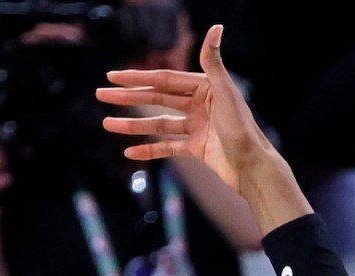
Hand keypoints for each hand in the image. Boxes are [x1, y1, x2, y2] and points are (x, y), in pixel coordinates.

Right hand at [99, 24, 310, 227]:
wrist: (254, 168)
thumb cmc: (243, 129)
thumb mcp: (226, 93)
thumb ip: (213, 62)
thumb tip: (216, 27)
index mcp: (204, 88)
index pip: (164, 80)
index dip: (138, 77)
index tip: (113, 76)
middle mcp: (199, 106)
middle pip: (157, 99)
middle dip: (128, 98)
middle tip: (101, 95)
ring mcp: (197, 128)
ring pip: (158, 125)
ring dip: (133, 125)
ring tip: (108, 124)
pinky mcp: (197, 150)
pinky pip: (168, 149)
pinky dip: (149, 150)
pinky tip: (130, 151)